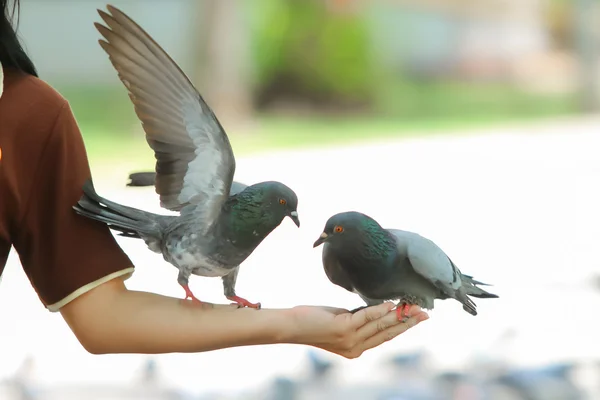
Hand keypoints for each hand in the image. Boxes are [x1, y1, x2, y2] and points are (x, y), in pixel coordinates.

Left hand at [288, 302, 428, 358]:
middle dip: (408, 323)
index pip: (385, 337)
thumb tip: (376, 308)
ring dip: (399, 315)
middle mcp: (356, 348)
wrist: (291, 327)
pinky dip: (380, 310)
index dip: (403, 327)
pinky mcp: (343, 329)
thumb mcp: (341, 320)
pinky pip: (366, 317)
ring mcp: (350, 340)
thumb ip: (358, 318)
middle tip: (425, 313)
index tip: (418, 317)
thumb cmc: (313, 321)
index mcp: (356, 349)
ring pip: (380, 326)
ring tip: (413, 307)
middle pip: (388, 334)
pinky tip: (391, 304)